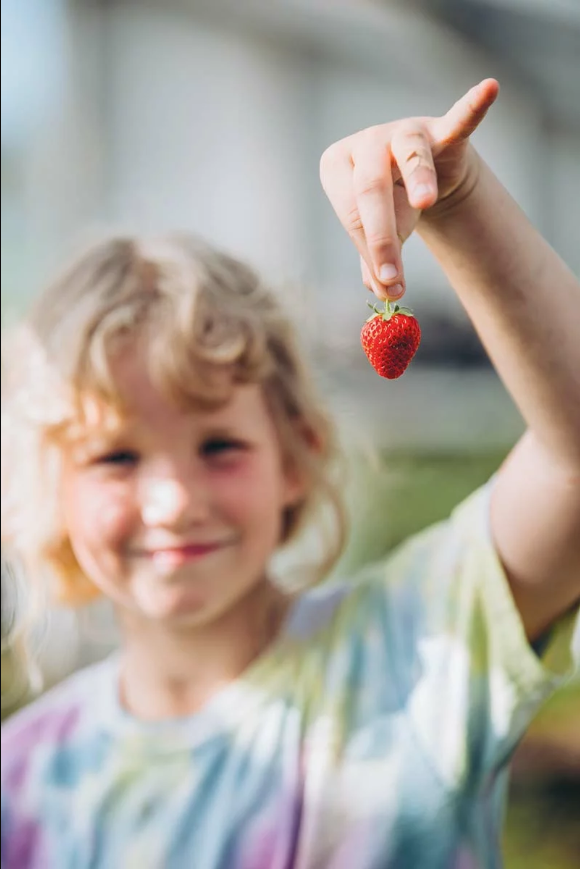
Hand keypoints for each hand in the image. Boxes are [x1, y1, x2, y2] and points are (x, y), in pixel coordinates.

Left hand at [319, 79, 498, 299]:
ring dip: (418, 180)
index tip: (388, 284)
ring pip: (408, 157)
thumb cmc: (391, 205)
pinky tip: (489, 89)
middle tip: (392, 276)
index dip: (370, 250)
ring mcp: (402, 132)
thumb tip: (384, 294)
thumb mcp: (380, 232)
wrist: (423, 174)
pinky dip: (473, 107)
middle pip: (370, 189)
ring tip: (425, 203)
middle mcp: (365, 144)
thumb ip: (378, 262)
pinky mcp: (440, 129)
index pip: (350, 213)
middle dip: (382, 236)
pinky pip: (458, 120)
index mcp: (337, 168)